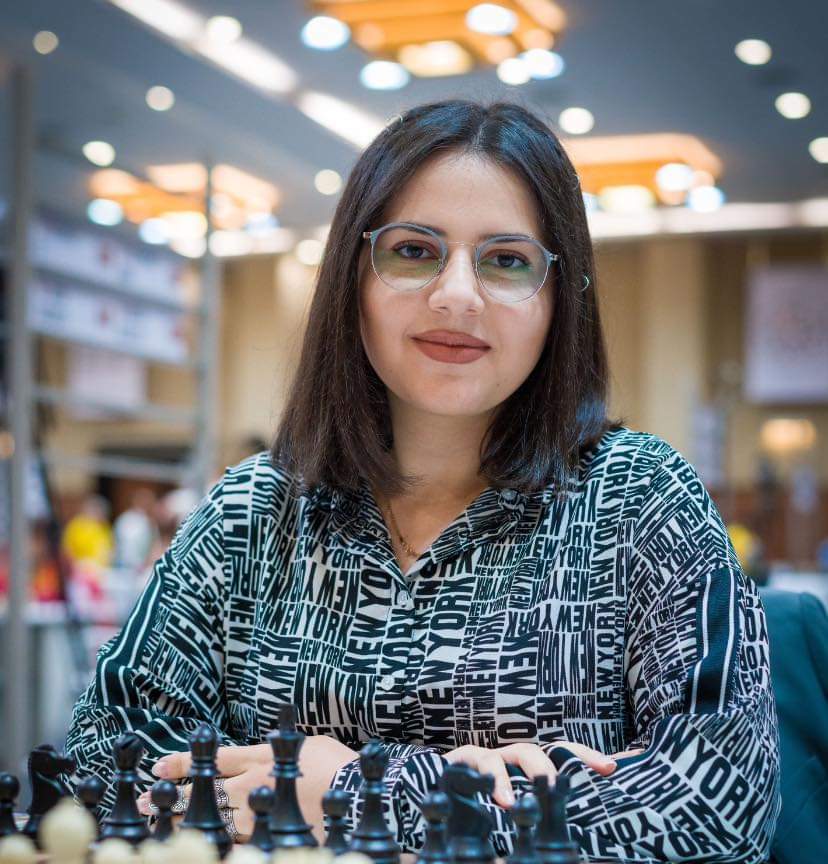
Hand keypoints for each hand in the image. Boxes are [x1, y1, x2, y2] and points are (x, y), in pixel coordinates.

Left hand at [138, 736, 357, 841]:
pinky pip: (233, 838)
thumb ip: (279, 750)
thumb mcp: (306, 744)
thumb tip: (265, 750)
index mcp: (260, 756)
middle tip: (141, 801)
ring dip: (183, 820)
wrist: (355, 795)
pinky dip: (213, 841)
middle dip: (171, 794)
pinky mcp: (267, 834)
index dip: (184, 761)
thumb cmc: (336, 764)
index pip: (213, 757)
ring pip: (212, 816)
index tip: (157, 765)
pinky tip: (197, 845)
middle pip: (204, 788)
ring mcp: (257, 811)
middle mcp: (252, 782)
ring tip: (157, 828)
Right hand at [443, 742, 643, 808]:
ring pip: (497, 759)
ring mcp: (481, 760)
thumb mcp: (517, 809)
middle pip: (530, 752)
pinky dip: (476, 780)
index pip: (559, 754)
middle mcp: (507, 759)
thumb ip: (541, 809)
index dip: (584, 756)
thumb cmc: (481, 808)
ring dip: (504, 779)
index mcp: (527, 767)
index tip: (610, 767)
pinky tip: (484, 795)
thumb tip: (580, 826)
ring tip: (509, 804)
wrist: (438, 797)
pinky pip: (466, 767)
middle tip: (556, 786)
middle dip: (545, 766)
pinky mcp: (457, 764)